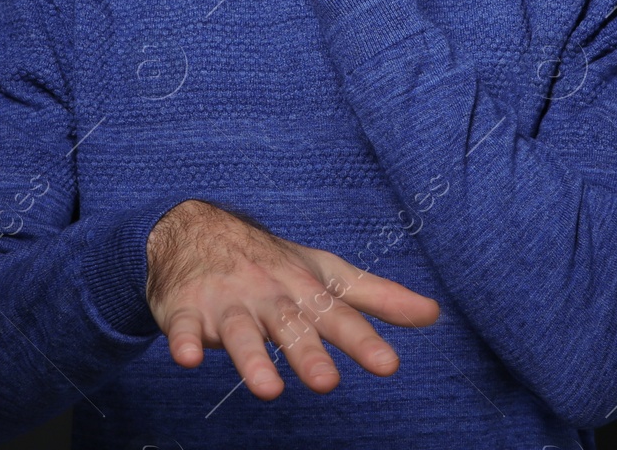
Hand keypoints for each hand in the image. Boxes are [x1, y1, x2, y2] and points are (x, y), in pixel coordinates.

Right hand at [144, 199, 439, 399]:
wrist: (194, 228)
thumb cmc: (271, 260)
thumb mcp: (325, 273)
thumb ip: (376, 298)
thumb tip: (434, 314)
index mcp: (303, 288)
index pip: (338, 317)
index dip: (363, 341)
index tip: (388, 364)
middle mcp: (268, 295)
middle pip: (290, 325)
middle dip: (308, 354)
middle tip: (328, 383)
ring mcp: (226, 302)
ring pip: (239, 331)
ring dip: (251, 358)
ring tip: (267, 388)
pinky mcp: (185, 309)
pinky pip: (182, 327)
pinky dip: (183, 340)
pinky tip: (187, 357)